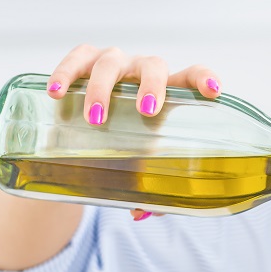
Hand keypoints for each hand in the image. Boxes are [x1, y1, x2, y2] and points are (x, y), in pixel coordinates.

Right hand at [46, 44, 223, 220]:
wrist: (86, 122)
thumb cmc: (124, 139)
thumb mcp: (137, 159)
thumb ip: (144, 186)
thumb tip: (141, 212)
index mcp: (166, 91)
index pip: (192, 76)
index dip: (204, 80)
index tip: (213, 92)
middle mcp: (141, 71)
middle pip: (153, 66)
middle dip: (152, 86)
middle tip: (147, 111)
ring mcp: (113, 62)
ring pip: (110, 63)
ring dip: (103, 89)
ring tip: (95, 118)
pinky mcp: (82, 59)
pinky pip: (75, 59)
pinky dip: (65, 73)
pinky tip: (56, 92)